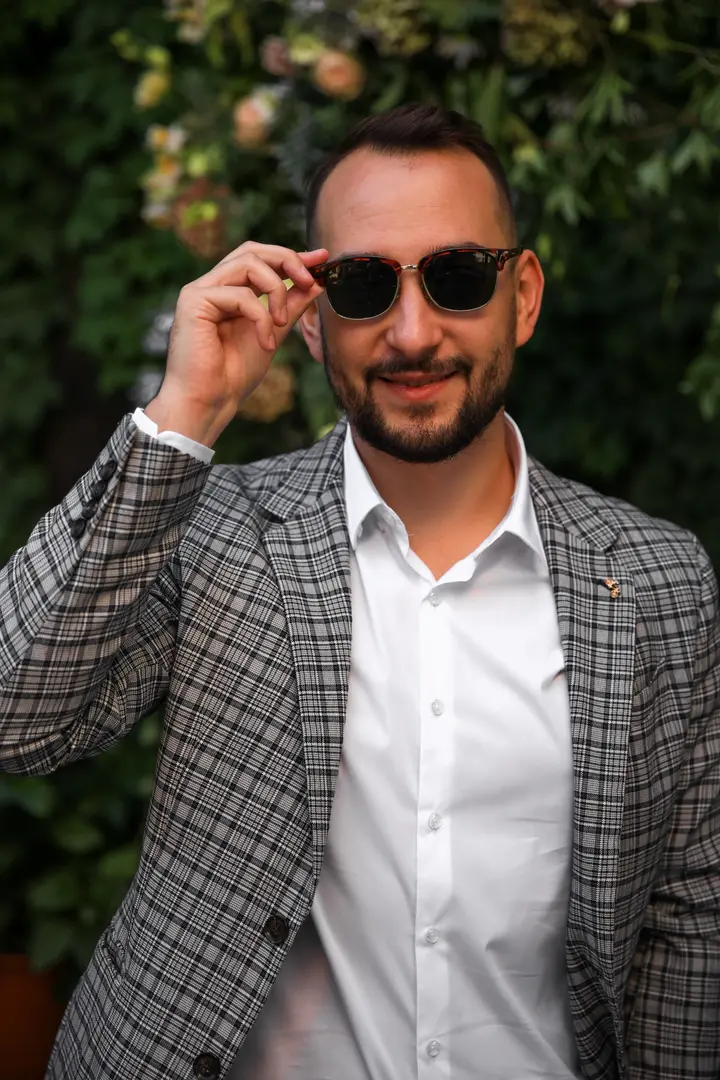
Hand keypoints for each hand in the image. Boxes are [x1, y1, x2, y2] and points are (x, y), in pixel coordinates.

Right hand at [145, 241, 327, 445]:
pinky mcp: (194, 301)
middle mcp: (211, 285)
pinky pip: (241, 294)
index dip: (290, 256)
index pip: (259, 259)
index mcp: (227, 291)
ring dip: (276, 290)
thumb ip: (290, 307)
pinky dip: (261, 317)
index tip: (321, 258)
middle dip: (287, 260)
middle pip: (252, 250)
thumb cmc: (233, 374)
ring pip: (248, 264)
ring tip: (280, 323)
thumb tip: (315, 283)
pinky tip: (265, 343)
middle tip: (310, 280)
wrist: (209, 401)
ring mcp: (200, 291)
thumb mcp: (272, 333)